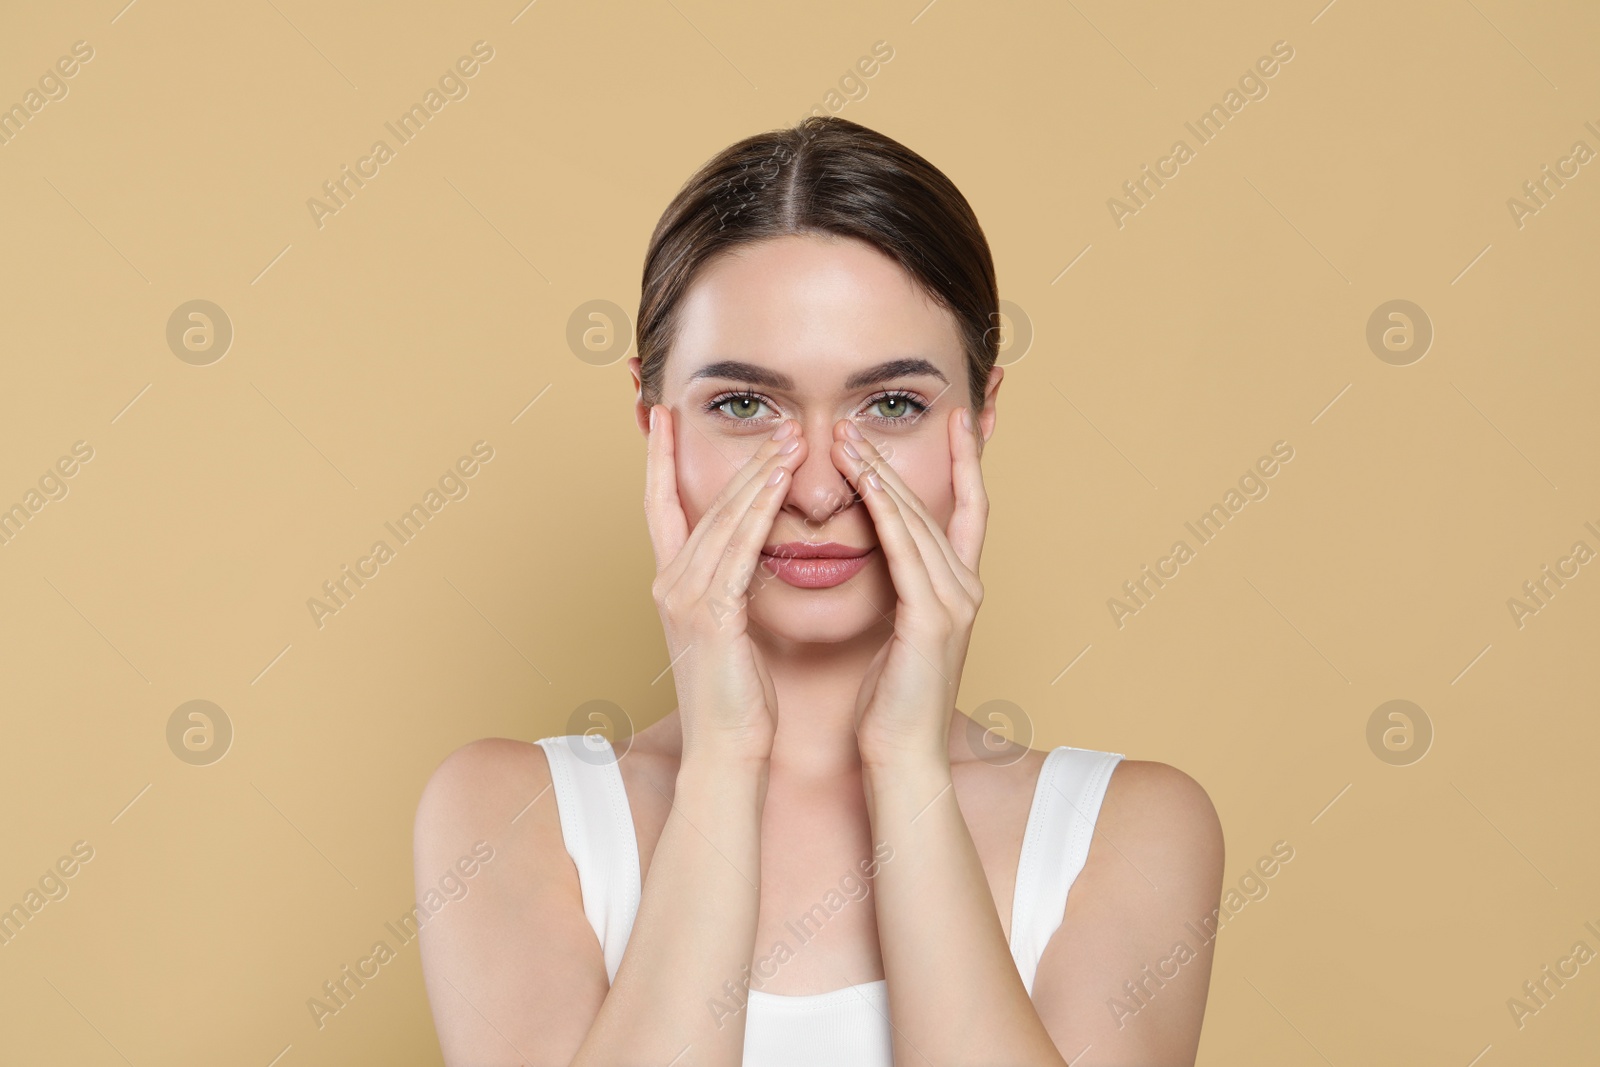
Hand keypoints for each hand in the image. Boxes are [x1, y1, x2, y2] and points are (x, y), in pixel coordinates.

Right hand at [644, 405, 807, 765]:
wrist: (727, 752)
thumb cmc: (738, 699)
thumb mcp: (730, 631)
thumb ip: (731, 587)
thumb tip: (750, 556)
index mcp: (672, 586)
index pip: (661, 506)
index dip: (660, 459)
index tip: (666, 415)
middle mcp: (670, 584)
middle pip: (702, 503)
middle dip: (739, 460)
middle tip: (775, 422)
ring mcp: (685, 599)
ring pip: (722, 519)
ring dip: (757, 475)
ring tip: (789, 439)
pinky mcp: (711, 615)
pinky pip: (737, 550)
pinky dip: (758, 512)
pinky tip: (779, 484)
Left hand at [831, 406, 988, 768]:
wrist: (901, 755)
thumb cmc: (890, 701)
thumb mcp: (896, 630)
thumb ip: (898, 588)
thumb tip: (879, 554)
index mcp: (958, 590)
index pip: (967, 509)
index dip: (964, 461)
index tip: (955, 418)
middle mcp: (965, 589)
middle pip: (934, 506)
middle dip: (897, 460)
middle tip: (858, 422)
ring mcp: (955, 604)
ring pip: (918, 521)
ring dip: (883, 476)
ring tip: (848, 440)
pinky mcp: (932, 621)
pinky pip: (906, 553)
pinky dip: (886, 514)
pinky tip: (866, 486)